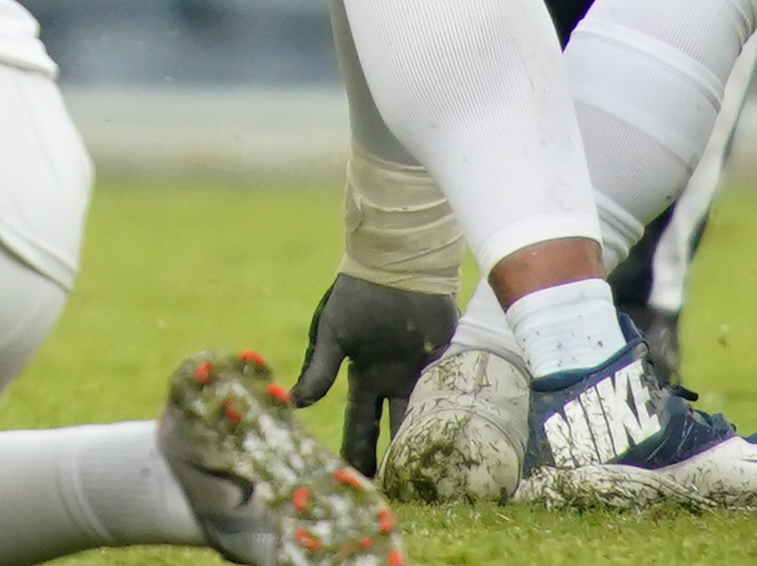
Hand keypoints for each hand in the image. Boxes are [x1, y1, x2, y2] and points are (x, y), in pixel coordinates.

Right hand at [293, 275, 457, 476]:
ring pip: (422, 417)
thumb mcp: (333, 333)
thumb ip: (320, 369)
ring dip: (423, 443)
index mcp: (364, 376)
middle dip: (393, 458)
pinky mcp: (446, 361)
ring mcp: (420, 373)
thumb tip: (296, 403)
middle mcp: (392, 381)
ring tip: (430, 477)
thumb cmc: (357, 295)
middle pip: (393, 429)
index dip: (358, 449)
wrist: (396, 265)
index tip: (356, 479)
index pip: (359, 422)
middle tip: (396, 491)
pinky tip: (460, 441)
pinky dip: (455, 415)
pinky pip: (451, 394)